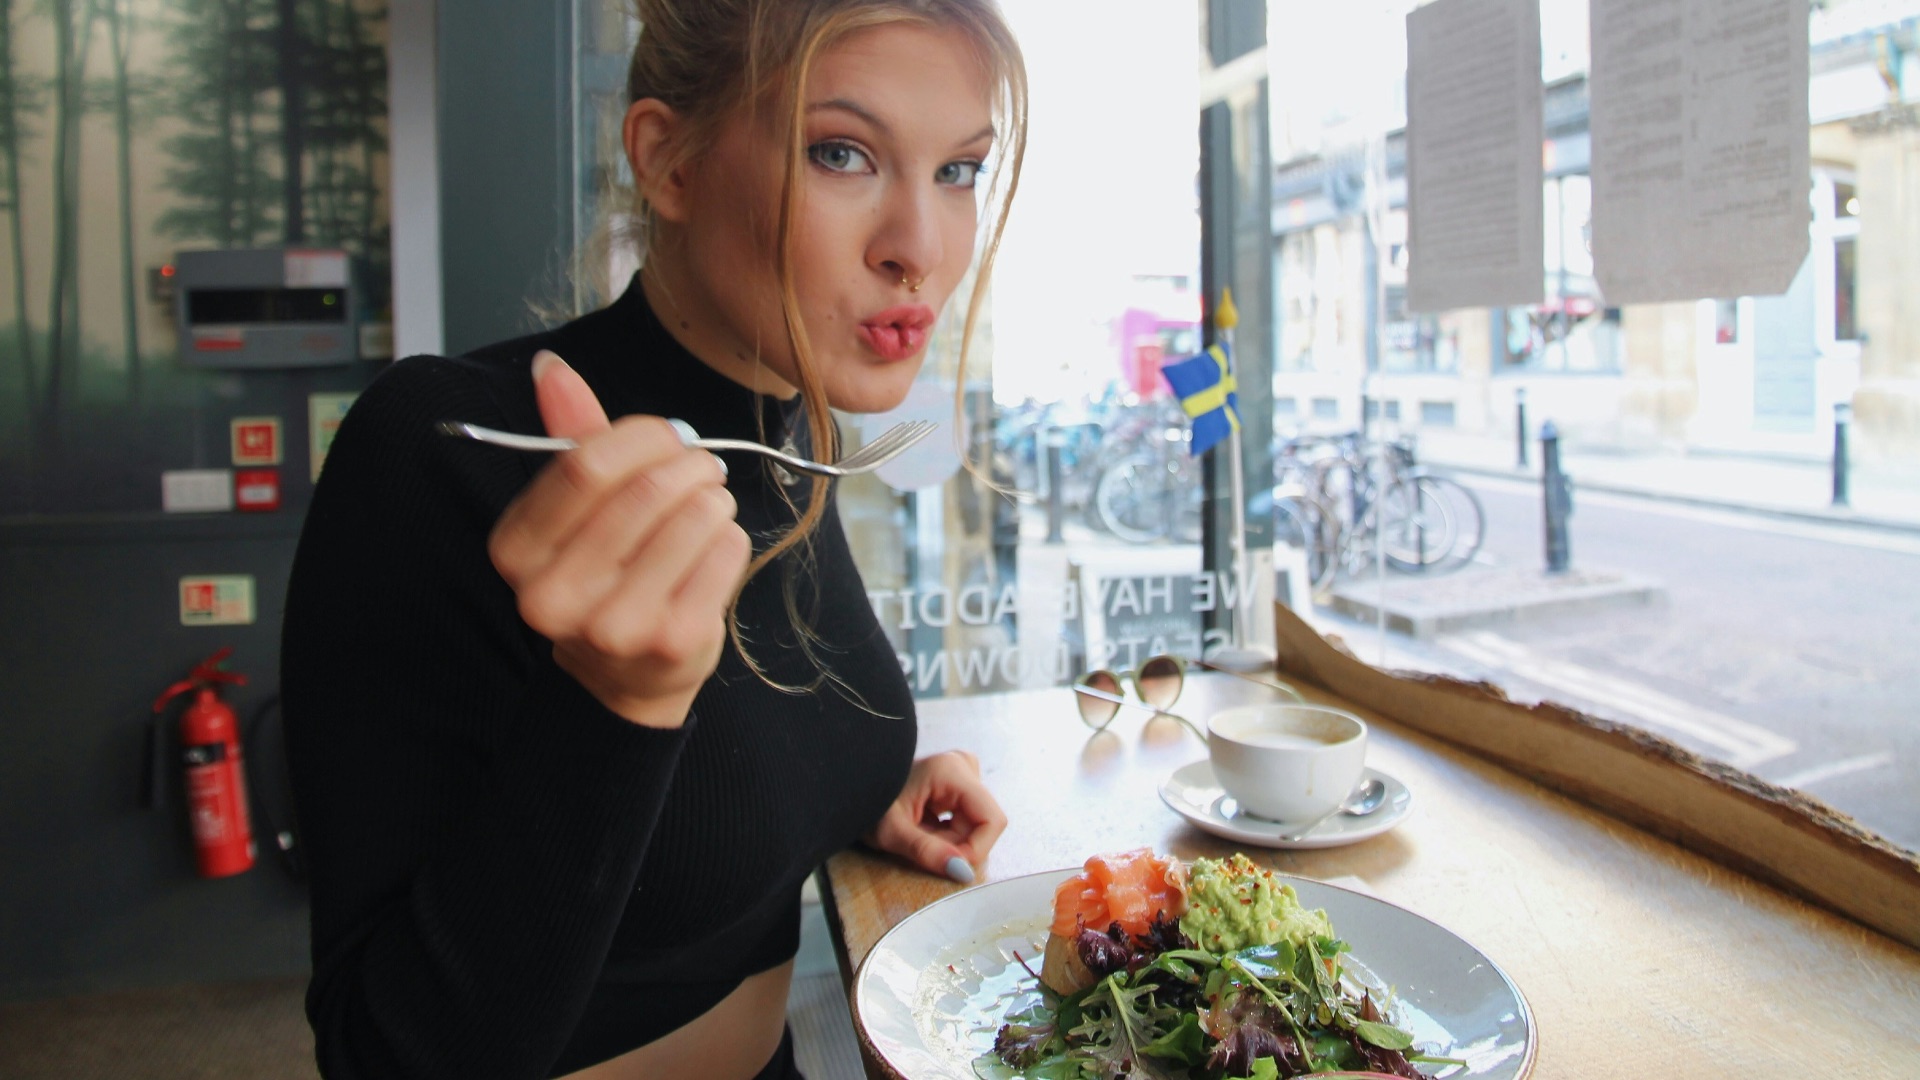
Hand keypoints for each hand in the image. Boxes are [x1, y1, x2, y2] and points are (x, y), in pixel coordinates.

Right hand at [488, 350, 750, 727]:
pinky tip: (711, 551)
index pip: (585, 467)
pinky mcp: (672, 641)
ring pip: (695, 516)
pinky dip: (730, 537)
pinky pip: (726, 552)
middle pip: (646, 491)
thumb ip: (569, 436)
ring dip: (713, 498)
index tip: (669, 436)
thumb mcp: (572, 510)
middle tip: (702, 466)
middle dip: (689, 463)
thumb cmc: (602, 573)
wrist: (623, 676)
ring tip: (706, 506)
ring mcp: (615, 625)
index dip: (642, 437)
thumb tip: (550, 366)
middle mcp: (554, 596)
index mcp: (516, 551)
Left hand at [864, 751, 1007, 883]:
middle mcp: (963, 766)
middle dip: (956, 845)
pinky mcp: (958, 783)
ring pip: (975, 825)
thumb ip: (927, 852)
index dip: (976, 850)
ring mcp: (962, 773)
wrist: (850, 786)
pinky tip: (923, 827)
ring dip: (950, 841)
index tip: (948, 864)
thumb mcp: (892, 833)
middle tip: (920, 844)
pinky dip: (946, 833)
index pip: (992, 820)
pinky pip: (966, 819)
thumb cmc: (865, 802)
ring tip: (918, 834)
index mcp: (952, 770)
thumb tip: (963, 872)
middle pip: (982, 824)